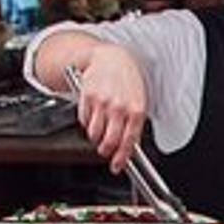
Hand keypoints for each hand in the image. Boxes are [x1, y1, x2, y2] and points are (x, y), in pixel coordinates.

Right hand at [72, 42, 148, 174]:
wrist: (112, 58)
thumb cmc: (128, 80)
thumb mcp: (139, 101)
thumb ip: (134, 124)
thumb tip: (129, 148)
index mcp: (136, 110)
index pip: (128, 142)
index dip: (121, 158)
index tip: (116, 165)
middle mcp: (119, 107)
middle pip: (109, 142)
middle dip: (106, 151)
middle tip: (105, 150)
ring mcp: (102, 103)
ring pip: (94, 134)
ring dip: (96, 138)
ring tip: (100, 131)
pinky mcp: (87, 98)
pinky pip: (84, 121)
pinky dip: (88, 124)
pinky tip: (94, 116)